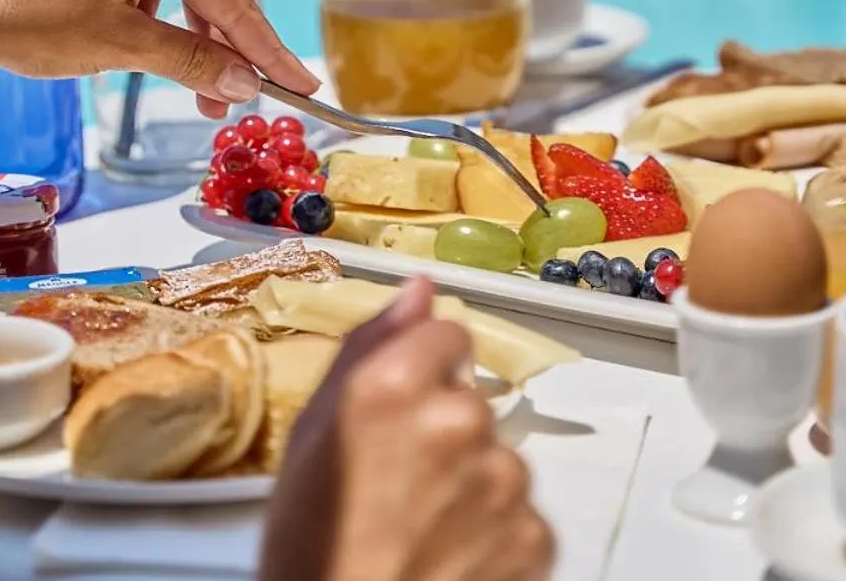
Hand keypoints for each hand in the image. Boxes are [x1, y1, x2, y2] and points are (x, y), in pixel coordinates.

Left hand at [0, 0, 318, 116]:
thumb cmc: (22, 16)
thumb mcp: (118, 47)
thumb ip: (189, 62)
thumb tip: (241, 82)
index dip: (265, 48)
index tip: (298, 82)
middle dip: (214, 48)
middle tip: (223, 104)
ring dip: (169, 32)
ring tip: (154, 76)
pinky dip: (134, 9)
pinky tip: (114, 42)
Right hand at [259, 278, 554, 580]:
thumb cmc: (313, 553)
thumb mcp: (310, 439)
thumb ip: (369, 349)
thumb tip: (418, 291)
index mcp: (392, 386)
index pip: (445, 334)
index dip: (419, 374)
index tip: (396, 413)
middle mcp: (457, 420)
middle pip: (470, 400)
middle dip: (443, 434)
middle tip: (395, 491)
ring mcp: (504, 480)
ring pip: (498, 458)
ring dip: (471, 486)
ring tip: (419, 533)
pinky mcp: (536, 536)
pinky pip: (524, 515)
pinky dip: (497, 536)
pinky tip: (449, 559)